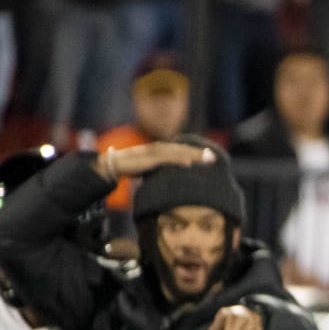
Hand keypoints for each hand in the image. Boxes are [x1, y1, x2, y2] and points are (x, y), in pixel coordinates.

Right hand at [95, 140, 214, 183]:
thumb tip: (171, 181)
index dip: (195, 152)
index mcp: (160, 151)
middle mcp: (158, 149)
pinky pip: (166, 159)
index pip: (181, 150)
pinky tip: (189, 164)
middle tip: (214, 157)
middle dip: (198, 153)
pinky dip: (178, 161)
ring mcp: (154, 152)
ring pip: (177, 152)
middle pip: (182, 150)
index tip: (209, 157)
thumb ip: (162, 171)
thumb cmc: (131, 168)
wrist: (113, 164)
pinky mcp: (148, 158)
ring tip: (206, 160)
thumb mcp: (151, 170)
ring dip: (192, 155)